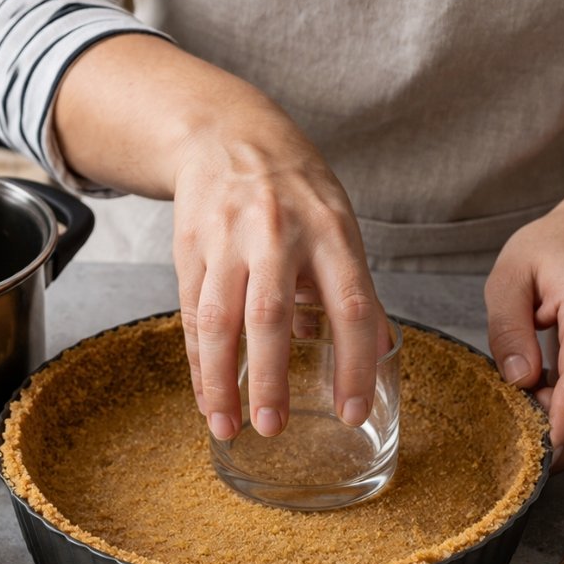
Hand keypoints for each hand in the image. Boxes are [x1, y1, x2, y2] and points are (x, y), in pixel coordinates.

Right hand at [171, 107, 386, 440]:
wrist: (227, 135)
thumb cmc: (295, 190)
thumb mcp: (339, 225)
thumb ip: (354, 289)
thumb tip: (373, 354)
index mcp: (330, 231)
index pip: (350, 305)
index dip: (353, 363)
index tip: (350, 411)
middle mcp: (277, 233)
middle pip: (270, 314)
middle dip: (270, 378)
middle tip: (274, 428)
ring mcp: (227, 240)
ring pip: (220, 320)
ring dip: (221, 380)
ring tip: (228, 427)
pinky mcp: (190, 249)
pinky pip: (193, 315)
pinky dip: (198, 363)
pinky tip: (207, 398)